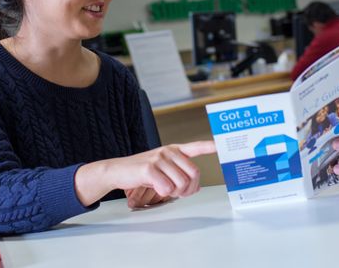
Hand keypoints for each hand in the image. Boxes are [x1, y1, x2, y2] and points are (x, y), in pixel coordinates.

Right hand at [75, 141, 215, 205]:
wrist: (118, 171)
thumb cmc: (142, 172)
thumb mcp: (163, 170)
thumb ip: (179, 174)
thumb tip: (196, 187)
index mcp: (174, 150)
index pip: (195, 147)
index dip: (209, 146)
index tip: (220, 144)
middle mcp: (169, 151)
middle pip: (193, 174)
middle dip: (189, 189)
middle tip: (179, 193)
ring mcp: (159, 158)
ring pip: (181, 183)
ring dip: (175, 193)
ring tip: (165, 190)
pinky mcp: (149, 168)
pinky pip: (167, 188)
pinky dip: (163, 193)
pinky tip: (156, 189)